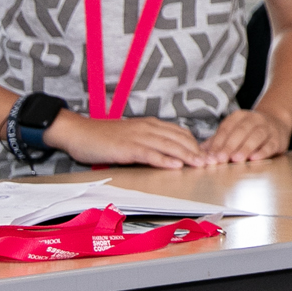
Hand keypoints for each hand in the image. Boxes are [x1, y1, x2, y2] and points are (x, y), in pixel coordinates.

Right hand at [45, 112, 210, 169]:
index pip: (180, 133)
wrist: (78, 132)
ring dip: (188, 156)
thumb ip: (149, 142)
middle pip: (180, 139)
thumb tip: (167, 153)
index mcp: (151, 125)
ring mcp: (138, 137)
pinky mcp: (127, 148)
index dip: (196, 144)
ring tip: (201, 165)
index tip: (208, 154)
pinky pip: (150, 154)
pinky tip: (176, 166)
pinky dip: (165, 160)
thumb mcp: (131, 136)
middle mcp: (148, 128)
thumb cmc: (103, 137)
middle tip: (213, 162)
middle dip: (198, 151)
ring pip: (169, 146)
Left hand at [200, 108, 290, 163]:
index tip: (210, 156)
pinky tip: (255, 158)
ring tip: (236, 159)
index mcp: (239, 116)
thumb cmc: (249, 132)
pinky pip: (270, 145)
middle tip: (221, 159)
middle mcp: (254, 119)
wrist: (277, 123)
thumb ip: (216, 142)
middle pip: (241, 132)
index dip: (218, 143)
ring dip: (245, 148)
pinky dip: (263, 151)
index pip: (226, 129)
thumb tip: (199, 153)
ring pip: (256, 136)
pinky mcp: (278, 139)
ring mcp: (268, 128)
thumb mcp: (233, 132)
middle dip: (230, 146)